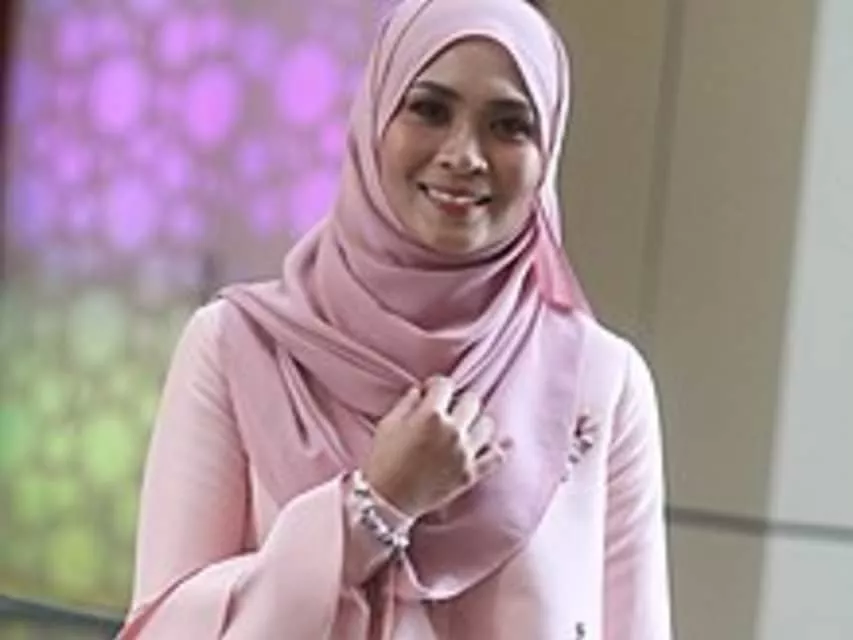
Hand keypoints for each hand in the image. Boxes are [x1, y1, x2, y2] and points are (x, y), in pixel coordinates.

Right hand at [363, 376, 510, 518]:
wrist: (388, 502)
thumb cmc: (383, 461)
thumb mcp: (388, 425)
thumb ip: (407, 403)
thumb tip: (421, 391)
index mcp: (431, 416)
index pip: (446, 385)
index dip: (436, 386)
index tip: (431, 392)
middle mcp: (453, 431)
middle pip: (472, 401)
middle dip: (458, 401)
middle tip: (448, 411)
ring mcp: (465, 453)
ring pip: (487, 424)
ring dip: (475, 423)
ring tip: (464, 429)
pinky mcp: (471, 474)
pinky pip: (497, 456)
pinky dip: (496, 448)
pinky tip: (491, 444)